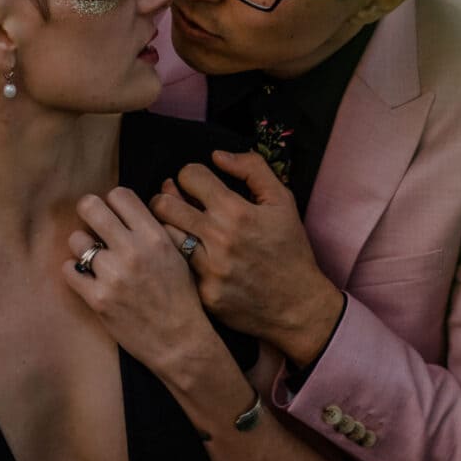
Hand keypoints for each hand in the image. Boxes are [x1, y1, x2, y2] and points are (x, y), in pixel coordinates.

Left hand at [68, 183, 213, 377]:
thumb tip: (137, 208)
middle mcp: (132, 251)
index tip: (114, 214)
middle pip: (90, 207)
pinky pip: (69, 270)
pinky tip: (87, 278)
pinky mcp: (97, 299)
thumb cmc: (182, 299)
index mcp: (154, 237)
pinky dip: (75, 272)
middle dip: (89, 212)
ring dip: (82, 247)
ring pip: (76, 239)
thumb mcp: (179, 256)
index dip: (113, 202)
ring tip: (94, 260)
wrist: (179, 342)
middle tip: (93, 225)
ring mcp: (112, 275)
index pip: (120, 195)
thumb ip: (158, 229)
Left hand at [150, 150, 343, 363]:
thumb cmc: (290, 249)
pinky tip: (187, 257)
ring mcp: (208, 269)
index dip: (190, 175)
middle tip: (173, 202)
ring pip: (163, 236)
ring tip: (175, 226)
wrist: (298, 305)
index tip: (195, 185)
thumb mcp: (283, 201)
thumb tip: (217, 156)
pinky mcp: (203, 293)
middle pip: (164, 205)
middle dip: (166, 197)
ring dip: (166, 227)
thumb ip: (252, 169)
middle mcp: (219, 239)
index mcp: (236, 211)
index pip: (189, 176)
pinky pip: (177, 268)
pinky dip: (178, 259)